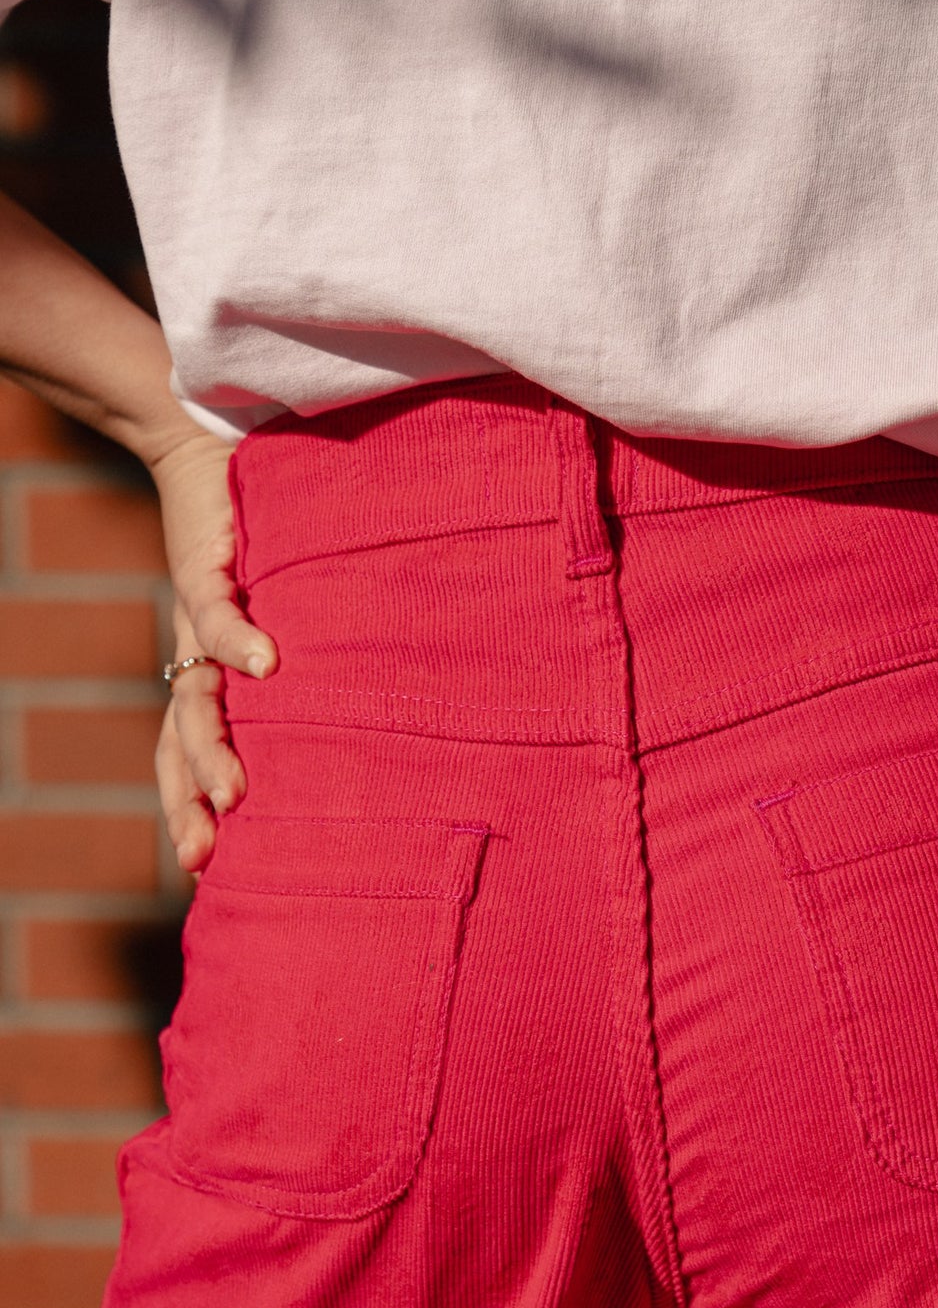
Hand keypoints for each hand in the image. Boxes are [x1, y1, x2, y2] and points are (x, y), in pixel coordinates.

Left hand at [146, 427, 275, 871]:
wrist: (205, 444)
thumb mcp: (288, 611)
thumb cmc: (261, 534)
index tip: (203, 864)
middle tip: (210, 850)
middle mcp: (194, 652)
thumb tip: (388, 713)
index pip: (184, 748)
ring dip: (211, 746)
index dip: (186, 802)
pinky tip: (268, 667)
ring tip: (236, 793)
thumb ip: (314, 662)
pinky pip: (216, 611)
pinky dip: (238, 641)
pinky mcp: (206, 563)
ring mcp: (196, 615)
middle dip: (191, 795)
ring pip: (193, 695)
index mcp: (206, 670)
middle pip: (180, 738)